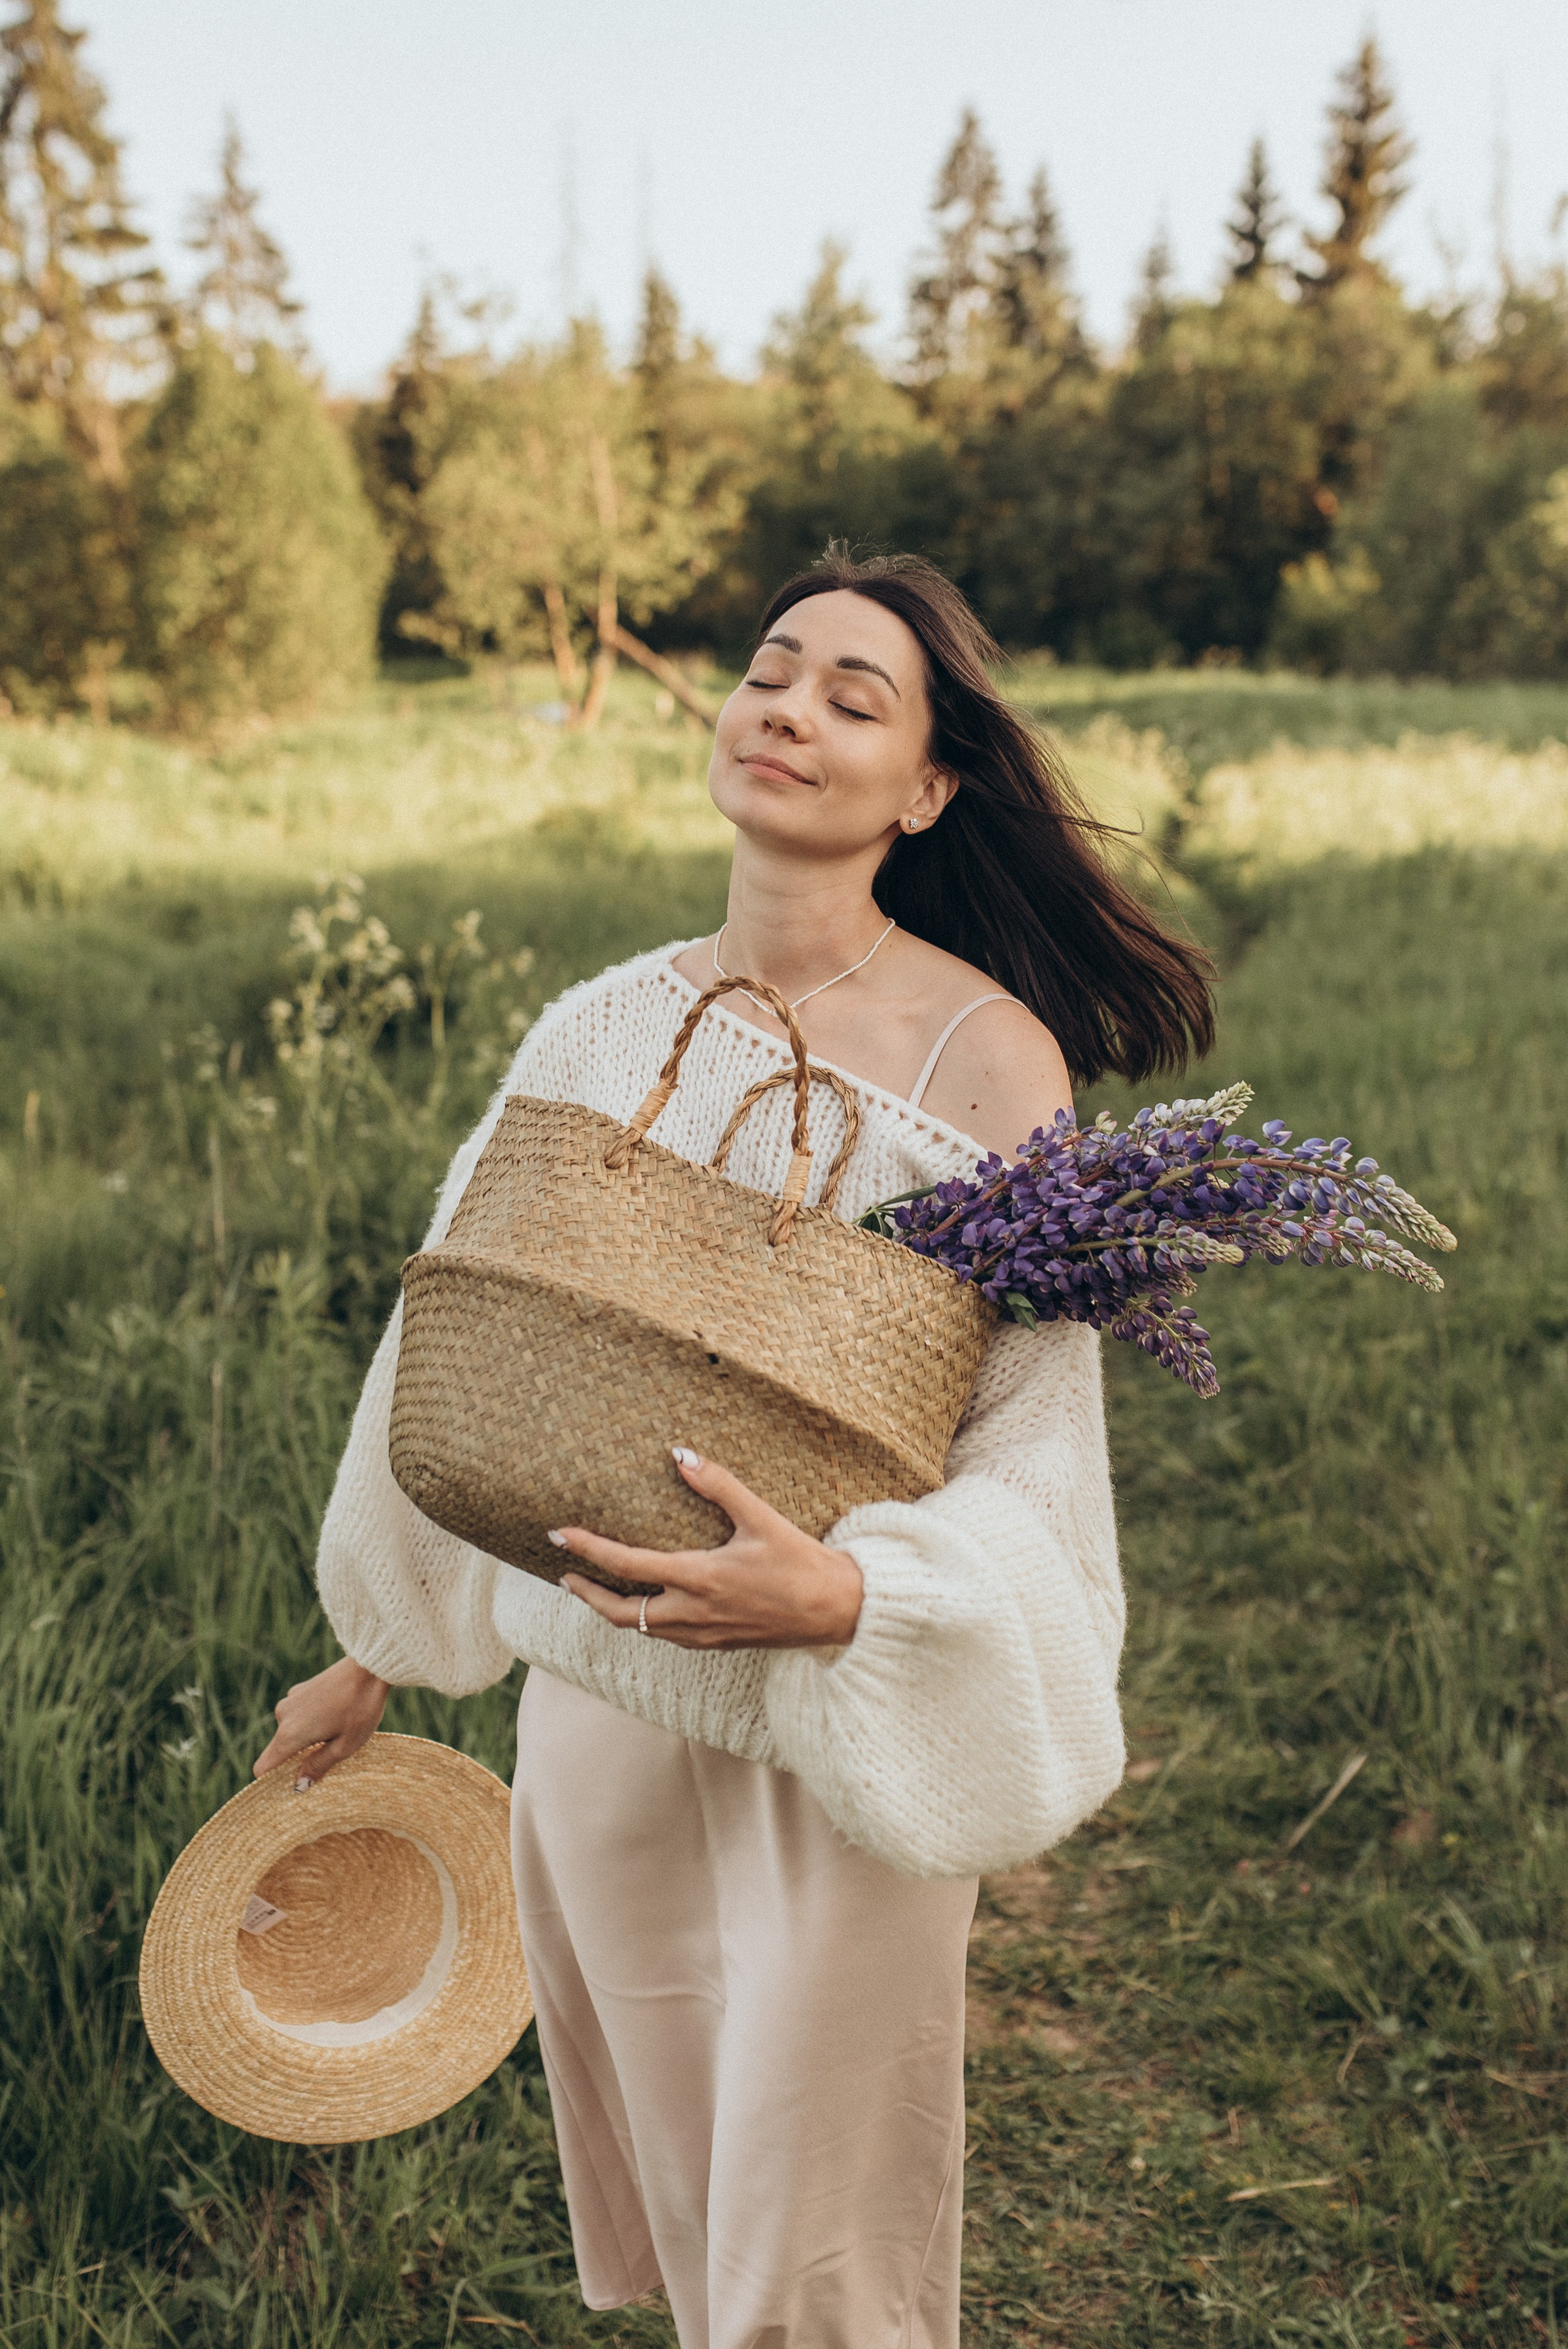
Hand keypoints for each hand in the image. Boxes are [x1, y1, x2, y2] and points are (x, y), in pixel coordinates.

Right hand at [253, 1655, 390, 1787]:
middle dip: (298, 1759)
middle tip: (329, 1758)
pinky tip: (336, 1716)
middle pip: (279, 1750)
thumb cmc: (360, 1708)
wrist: (370, 1666)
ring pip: (291, 1732)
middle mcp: (283, 1716)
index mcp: (289, 1734)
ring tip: (338, 1733)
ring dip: (307, 1738)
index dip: (272, 1782)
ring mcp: (290, 1700)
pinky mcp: (300, 1690)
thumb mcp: (345, 1746)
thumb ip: (318, 1766)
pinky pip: (298, 1715)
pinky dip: (311, 1722)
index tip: (293, 1785)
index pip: (263, 1767)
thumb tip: (299, 1786)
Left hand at [556, 1448, 862, 1651]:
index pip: (628, 1566)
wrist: (837, 1611)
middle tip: (565, 1575)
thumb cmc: (801, 1562)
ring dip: (612, 1610)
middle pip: (620, 1614)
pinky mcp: (718, 1644)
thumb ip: (719, 1486)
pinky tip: (647, 1604)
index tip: (560, 1535)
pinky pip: (666, 1636)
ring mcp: (704, 1634)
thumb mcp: (761, 1517)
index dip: (589, 1551)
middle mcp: (694, 1613)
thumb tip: (680, 1456)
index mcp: (700, 1578)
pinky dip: (644, 1621)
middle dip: (587, 1594)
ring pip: (641, 1629)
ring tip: (596, 1589)